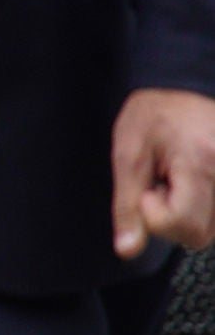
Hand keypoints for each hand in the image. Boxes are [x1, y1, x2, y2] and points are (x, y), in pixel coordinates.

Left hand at [112, 86, 214, 257]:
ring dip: (188, 214)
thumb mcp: (128, 154)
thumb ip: (127, 204)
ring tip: (178, 179)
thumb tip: (127, 249)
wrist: (182, 84)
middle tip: (161, 185)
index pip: (184, 224)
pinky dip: (203, 209)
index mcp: (202, 162)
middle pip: (200, 234)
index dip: (155, 215)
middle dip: (171, 219)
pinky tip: (192, 184)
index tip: (147, 189)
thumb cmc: (153, 114)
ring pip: (212, 229)